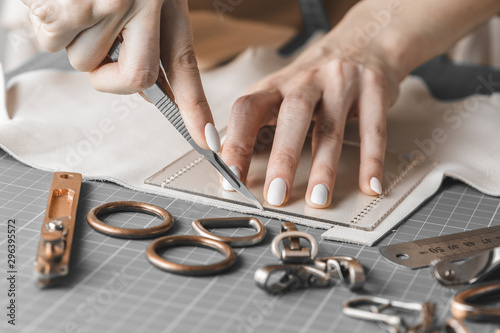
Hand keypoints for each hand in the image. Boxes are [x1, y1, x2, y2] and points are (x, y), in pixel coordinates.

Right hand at [21, 0, 219, 151]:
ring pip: (84, 62)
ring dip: (75, 39)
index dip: (196, 108)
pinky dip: (47, 23)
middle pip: (130, 80)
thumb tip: (149, 89)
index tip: (207, 140)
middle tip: (100, 35)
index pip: (186, 66)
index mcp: (164, 0)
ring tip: (77, 0)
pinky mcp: (68, 7)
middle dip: (110, 74)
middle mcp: (141, 5)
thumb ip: (148, 38)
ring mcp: (105, 5)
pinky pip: (53, 42)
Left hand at [221, 10, 403, 207]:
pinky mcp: (373, 89)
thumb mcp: (280, 92)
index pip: (248, 110)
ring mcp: (341, 82)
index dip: (236, 143)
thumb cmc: (314, 79)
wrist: (364, 42)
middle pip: (291, 117)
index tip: (231, 179)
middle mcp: (305, 81)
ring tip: (318, 198)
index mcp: (276, 85)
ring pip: (330, 128)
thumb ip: (258, 122)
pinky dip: (370, 159)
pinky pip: (372, 128)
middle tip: (276, 194)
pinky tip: (369, 184)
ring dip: (324, 168)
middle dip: (283, 158)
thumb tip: (228, 157)